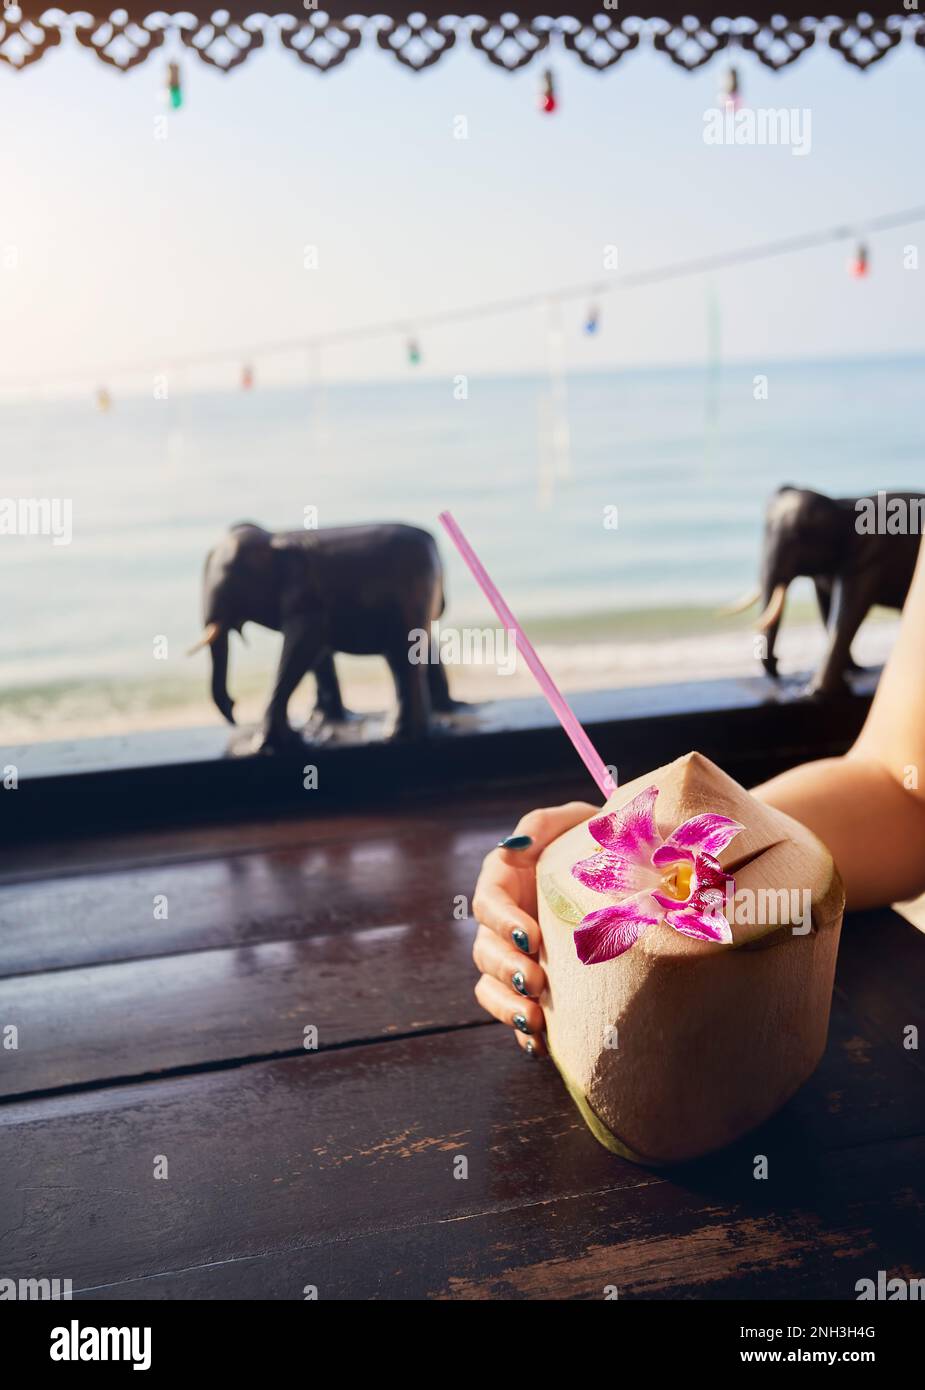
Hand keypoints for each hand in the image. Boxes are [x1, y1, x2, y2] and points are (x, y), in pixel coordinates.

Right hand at [472, 802, 597, 1056]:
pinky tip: (537, 1045)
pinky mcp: (531, 984)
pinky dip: (520, 1031)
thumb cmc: (596, 841)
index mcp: (506, 879)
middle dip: (505, 969)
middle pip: (484, 949)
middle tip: (536, 982)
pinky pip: (512, 1011)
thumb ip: (546, 825)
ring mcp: (514, 955)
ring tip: (531, 1020)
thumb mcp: (576, 821)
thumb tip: (522, 843)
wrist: (625, 874)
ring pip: (489, 985)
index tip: (530, 939)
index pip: (488, 901)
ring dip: (506, 1005)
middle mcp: (504, 920)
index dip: (503, 922)